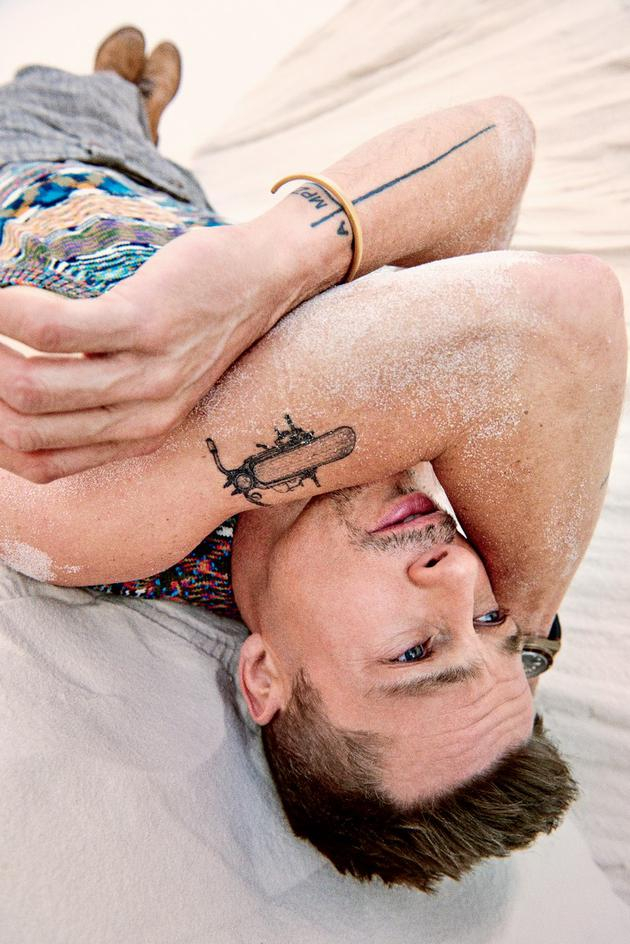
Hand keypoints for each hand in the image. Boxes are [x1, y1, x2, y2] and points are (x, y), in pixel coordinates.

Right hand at [0, 222, 300, 481]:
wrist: (269, 279)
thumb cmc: (199, 319)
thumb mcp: (152, 376)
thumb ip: (97, 395)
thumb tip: (23, 390)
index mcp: (136, 437)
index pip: (38, 466)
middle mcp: (140, 419)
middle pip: (21, 428)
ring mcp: (145, 375)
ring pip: (27, 386)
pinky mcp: (146, 324)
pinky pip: (51, 330)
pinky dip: (7, 311)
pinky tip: (1, 297)